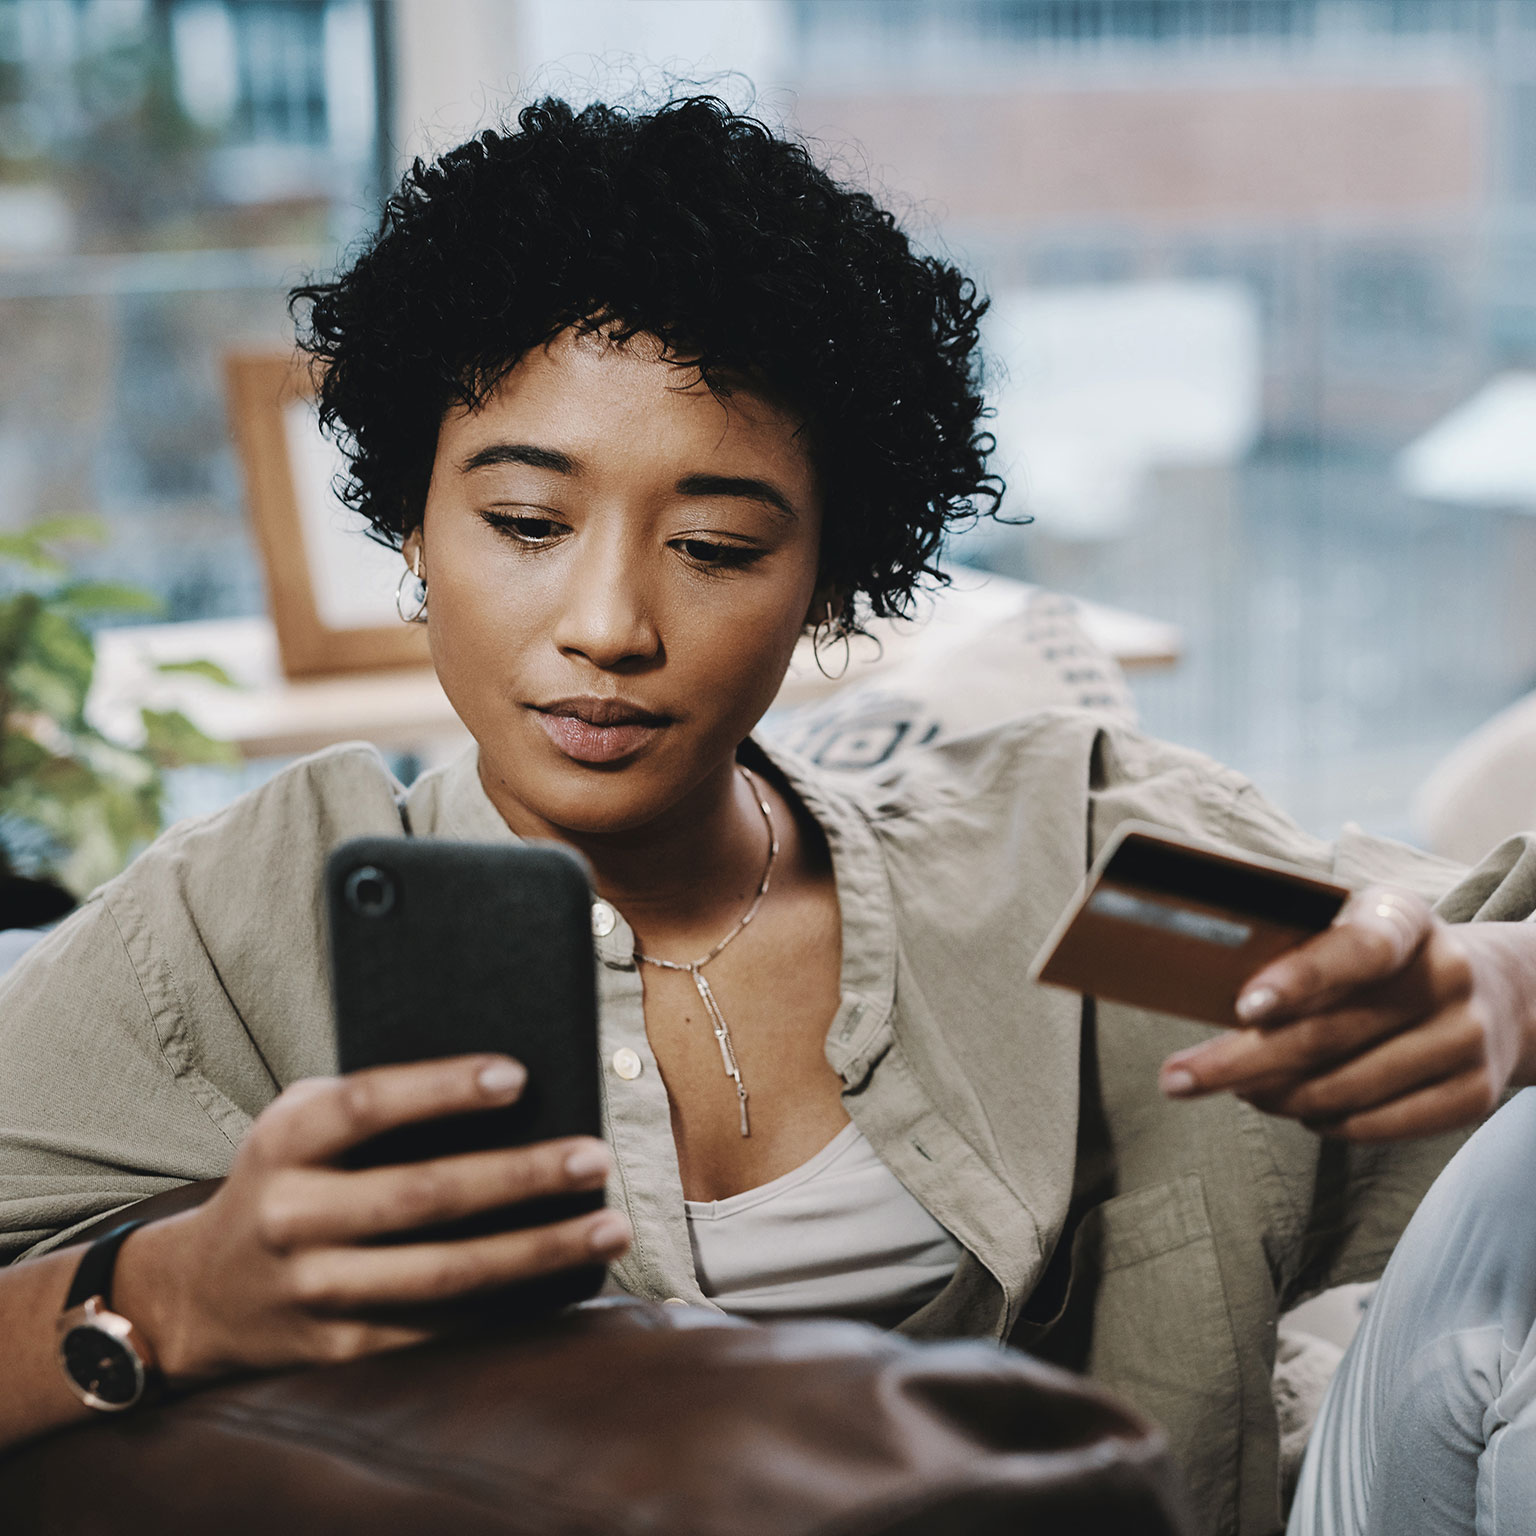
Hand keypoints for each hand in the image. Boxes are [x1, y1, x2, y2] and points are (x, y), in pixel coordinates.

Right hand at [113, 1054, 629, 1381]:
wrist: (197, 1294)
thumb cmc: (286, 1178)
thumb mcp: (302, 1123)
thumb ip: (376, 1103)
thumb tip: (505, 1089)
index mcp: (284, 1143)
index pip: (367, 1106)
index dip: (442, 1090)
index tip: (518, 1076)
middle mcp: (293, 1217)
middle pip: (422, 1195)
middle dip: (520, 1177)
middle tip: (595, 1159)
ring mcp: (315, 1290)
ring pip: (444, 1274)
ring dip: (538, 1251)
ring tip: (609, 1227)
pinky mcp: (340, 1349)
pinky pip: (440, 1328)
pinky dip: (512, 1306)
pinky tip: (569, 1281)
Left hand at [1157, 887, 1535, 1139]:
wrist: (1497, 991)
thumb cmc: (1381, 960)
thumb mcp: (1350, 930)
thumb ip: (1296, 951)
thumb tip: (1199, 989)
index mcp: (1405, 918)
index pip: (1357, 947)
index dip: (1300, 979)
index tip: (1242, 1008)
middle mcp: (1447, 973)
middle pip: (1329, 1033)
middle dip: (1239, 1061)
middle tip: (1176, 1079)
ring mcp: (1467, 1037)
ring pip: (1346, 1088)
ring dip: (1275, 1096)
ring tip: (1237, 1089)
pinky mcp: (1475, 1093)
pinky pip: (1378, 1124)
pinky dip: (1324, 1122)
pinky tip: (1298, 1110)